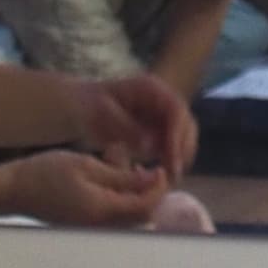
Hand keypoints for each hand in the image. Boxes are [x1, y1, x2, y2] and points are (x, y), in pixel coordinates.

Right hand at [6, 145, 168, 226]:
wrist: (12, 191)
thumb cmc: (45, 174)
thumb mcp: (87, 166)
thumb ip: (122, 176)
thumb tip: (151, 179)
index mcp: (102, 210)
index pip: (145, 205)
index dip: (158, 188)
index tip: (157, 168)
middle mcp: (100, 227)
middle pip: (140, 217)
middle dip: (147, 193)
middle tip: (142, 169)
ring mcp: (91, 229)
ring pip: (127, 217)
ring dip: (133, 196)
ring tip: (122, 168)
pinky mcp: (84, 227)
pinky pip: (112, 218)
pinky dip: (118, 200)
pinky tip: (106, 180)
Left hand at [72, 69, 195, 175]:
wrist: (81, 107)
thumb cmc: (88, 106)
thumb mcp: (103, 114)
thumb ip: (126, 128)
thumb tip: (150, 145)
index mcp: (152, 89)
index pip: (176, 110)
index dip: (177, 135)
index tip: (171, 158)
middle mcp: (163, 100)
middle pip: (186, 124)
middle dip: (183, 148)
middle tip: (173, 173)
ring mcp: (162, 115)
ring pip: (183, 137)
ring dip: (180, 156)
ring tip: (169, 178)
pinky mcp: (159, 129)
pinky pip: (172, 145)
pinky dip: (170, 159)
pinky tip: (161, 175)